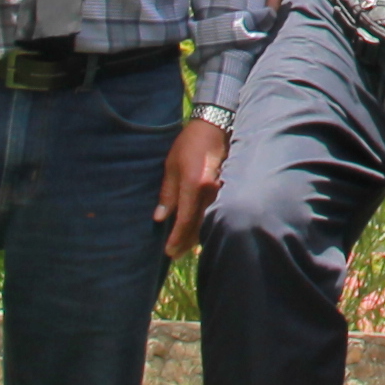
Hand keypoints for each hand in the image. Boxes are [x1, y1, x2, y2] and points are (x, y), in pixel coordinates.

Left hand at [159, 114, 228, 256]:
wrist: (214, 129)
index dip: (176, 238)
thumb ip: (168, 194)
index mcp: (194, 186)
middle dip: (185, 242)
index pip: (185, 220)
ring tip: (184, 248)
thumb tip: (160, 218)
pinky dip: (204, 224)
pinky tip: (197, 231)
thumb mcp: (171, 166)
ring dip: (195, 236)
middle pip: (198, 226)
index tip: (168, 251)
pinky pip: (213, 213)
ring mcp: (220, 192)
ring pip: (207, 221)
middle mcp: (209, 193)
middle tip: (174, 255)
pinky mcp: (224, 190)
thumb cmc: (188, 145)